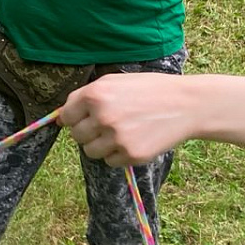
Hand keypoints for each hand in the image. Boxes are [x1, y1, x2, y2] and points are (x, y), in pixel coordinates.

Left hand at [60, 73, 197, 164]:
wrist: (186, 104)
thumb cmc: (148, 90)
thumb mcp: (114, 83)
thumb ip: (84, 98)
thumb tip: (58, 120)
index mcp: (95, 95)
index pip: (66, 117)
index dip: (77, 118)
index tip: (89, 116)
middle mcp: (103, 116)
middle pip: (77, 136)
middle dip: (89, 131)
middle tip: (110, 123)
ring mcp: (117, 138)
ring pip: (91, 152)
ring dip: (102, 145)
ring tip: (122, 131)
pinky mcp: (132, 155)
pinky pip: (110, 162)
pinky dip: (118, 155)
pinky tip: (135, 139)